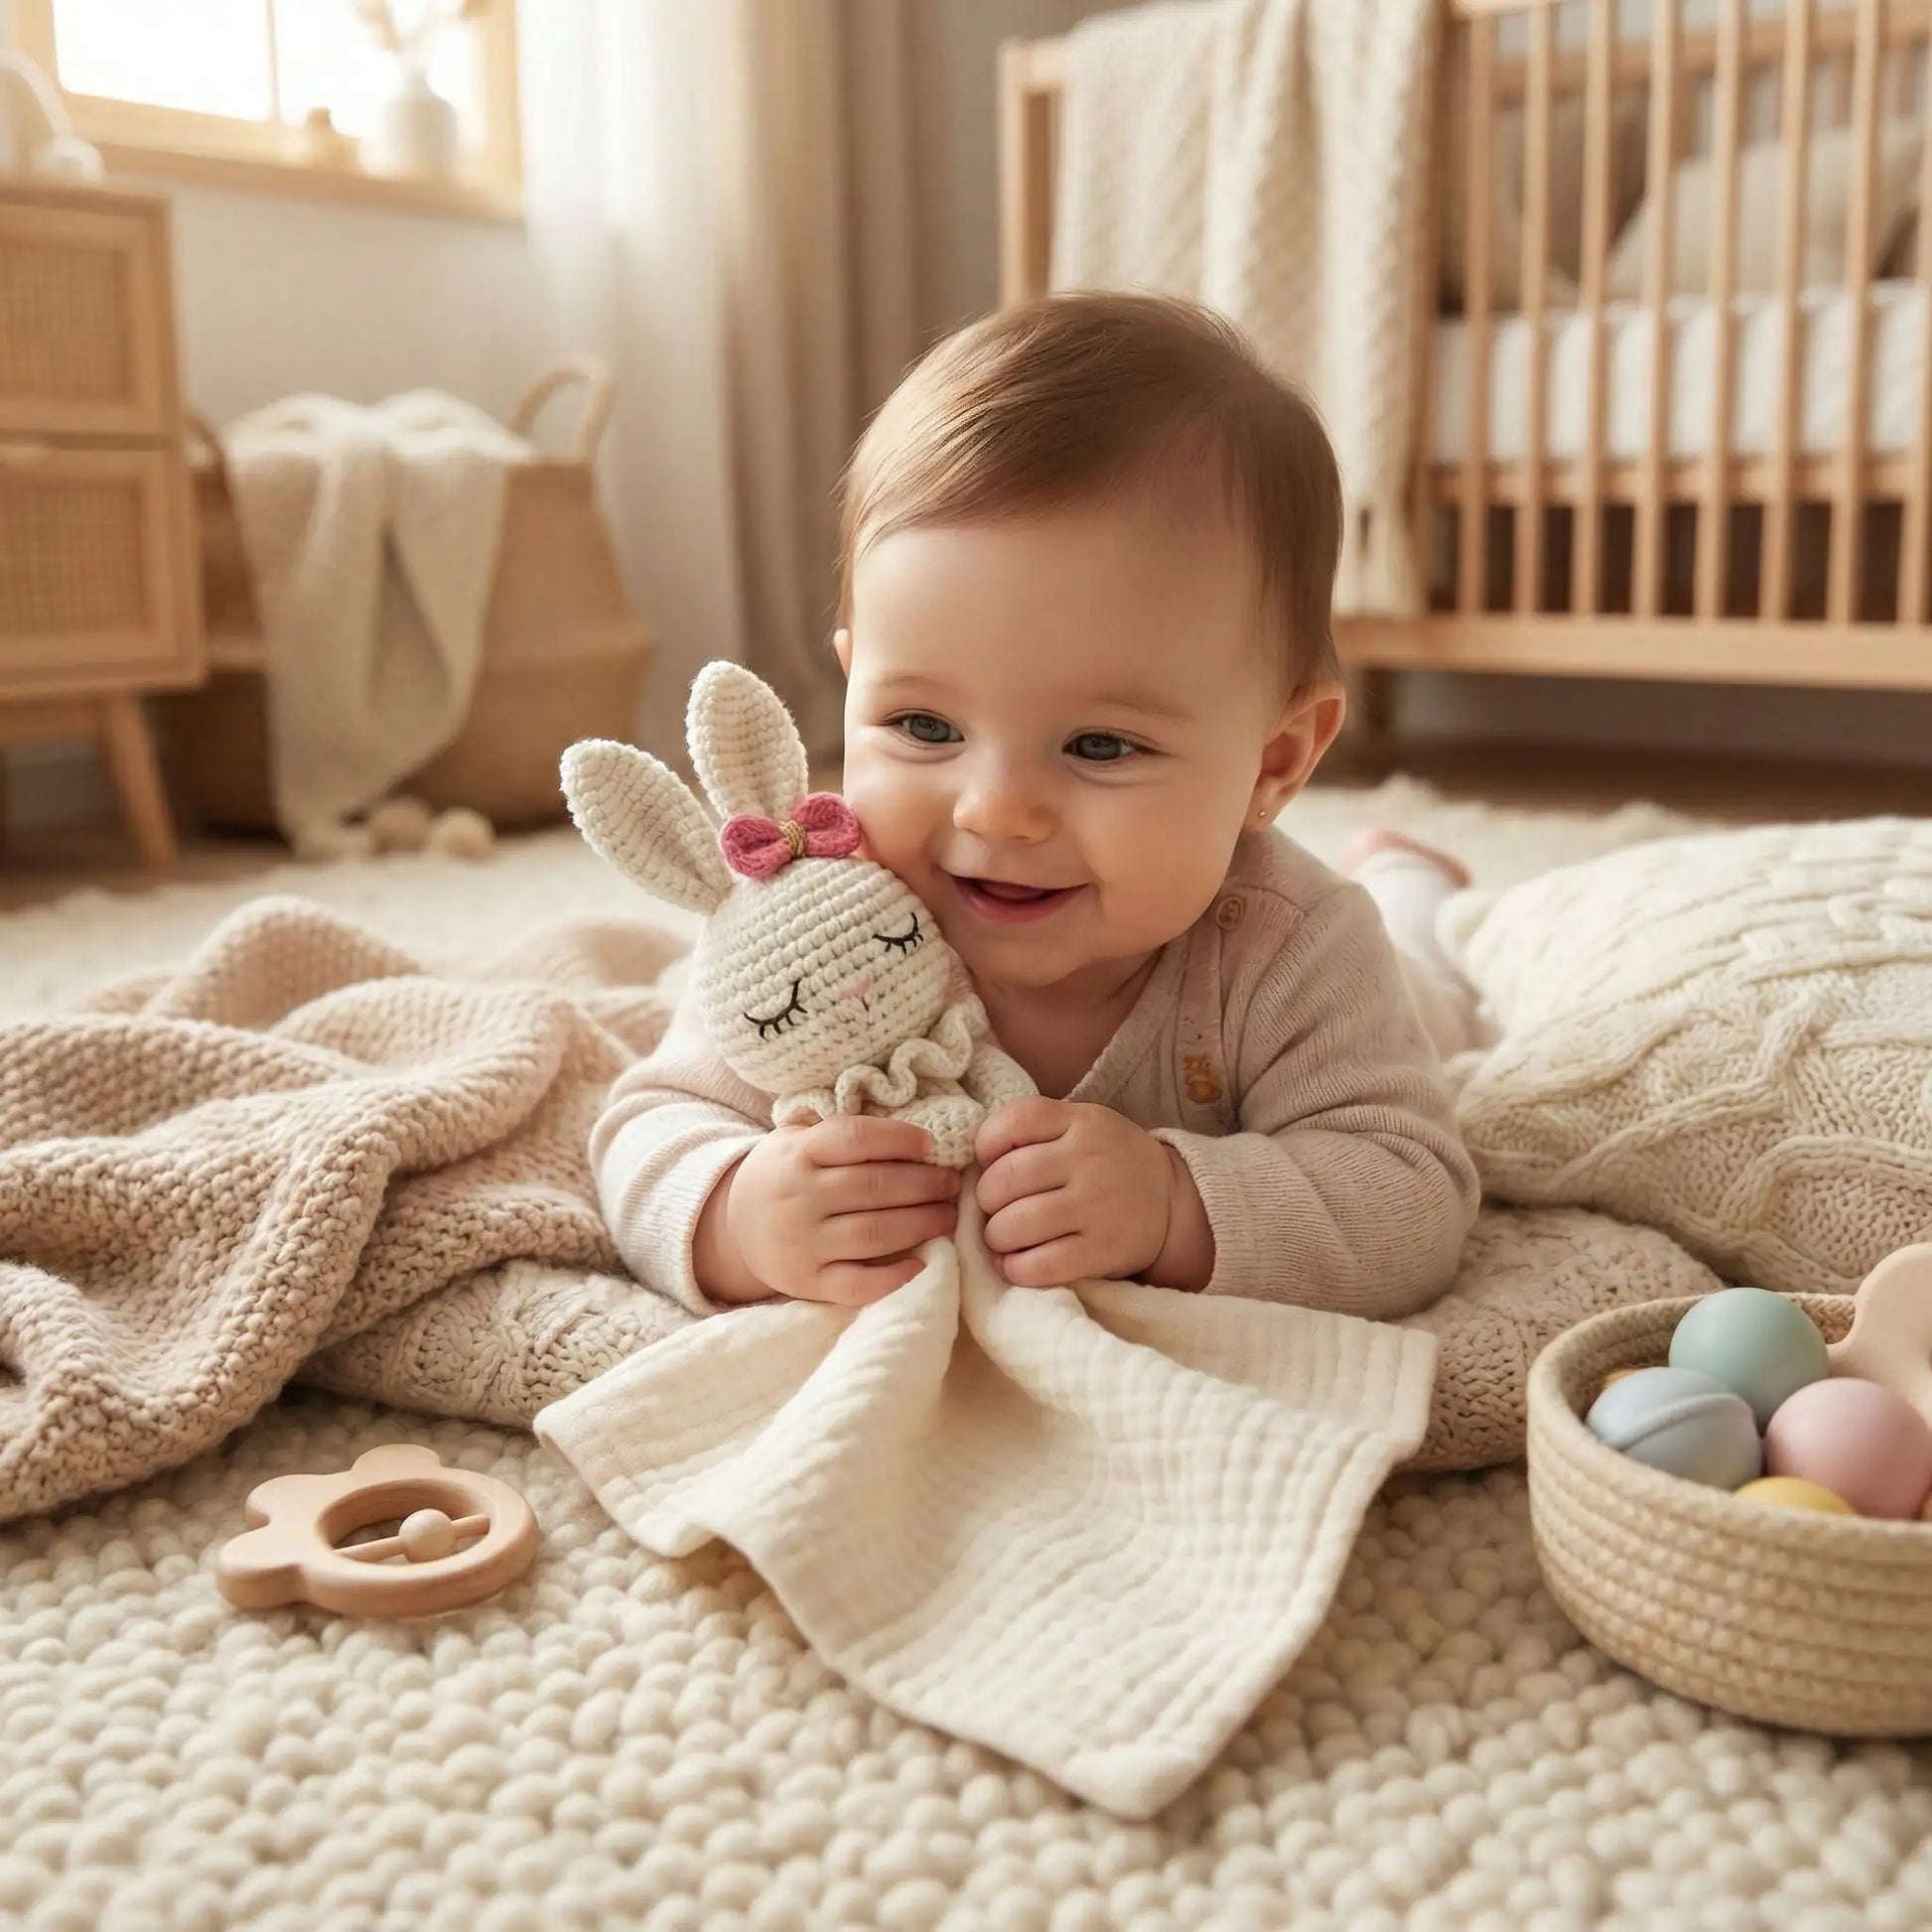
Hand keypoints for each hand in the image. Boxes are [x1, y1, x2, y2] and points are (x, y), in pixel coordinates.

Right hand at [696, 1116, 960, 1306]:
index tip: (930, 1144)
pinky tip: (920, 1265)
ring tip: (948, 1216)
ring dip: (922, 1224)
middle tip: (953, 1184)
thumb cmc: (783, 1175)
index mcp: (799, 1154)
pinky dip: (892, 1278)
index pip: (855, 1138)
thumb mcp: (795, 1140)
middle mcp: (799, 1197)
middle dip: (926, 1184)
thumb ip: (839, 1132)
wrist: (733, 1228)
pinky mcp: (807, 1282)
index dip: (899, 1138)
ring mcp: (802, 1243)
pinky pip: (856, 1284)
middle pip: (875, 1187)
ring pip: (874, 1234)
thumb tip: (911, 1132)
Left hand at [974, 1098, 1212, 1289]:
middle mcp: (1088, 1160)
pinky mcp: (1101, 1252)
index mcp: (1080, 1122)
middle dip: (985, 1199)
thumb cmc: (1108, 1161)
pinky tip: (1016, 1263)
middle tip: (994, 1208)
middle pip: (1004, 1178)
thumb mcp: (1081, 1127)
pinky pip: (1038, 1266)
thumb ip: (1035, 1131)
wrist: (1171, 1200)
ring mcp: (1096, 1207)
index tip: (989, 1163)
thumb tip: (973, 1162)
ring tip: (1003, 1237)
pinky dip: (1015, 1269)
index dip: (986, 1145)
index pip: (1013, 1122)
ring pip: (1015, 1224)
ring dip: (996, 1237)